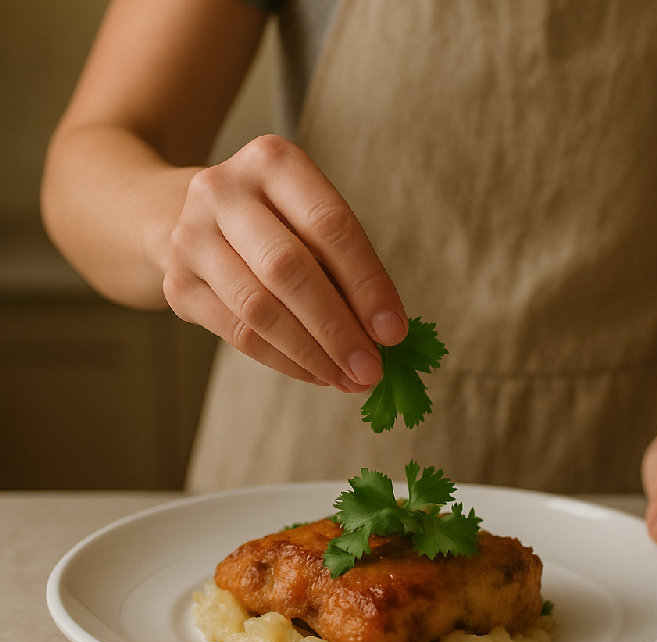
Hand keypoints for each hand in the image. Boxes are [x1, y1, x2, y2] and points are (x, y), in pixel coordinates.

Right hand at [162, 135, 406, 389]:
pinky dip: (285, 361)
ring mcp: (192, 237)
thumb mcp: (308, 219)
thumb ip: (343, 267)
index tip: (393, 331)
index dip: (366, 283)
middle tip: (372, 370)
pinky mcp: (178, 284)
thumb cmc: (272, 221)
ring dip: (312, 354)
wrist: (180, 214)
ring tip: (348, 380)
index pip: (329, 225)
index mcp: (271, 161)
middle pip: (289, 269)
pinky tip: (316, 373)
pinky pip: (238, 334)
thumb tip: (382, 334)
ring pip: (259, 309)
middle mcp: (223, 191)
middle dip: (337, 328)